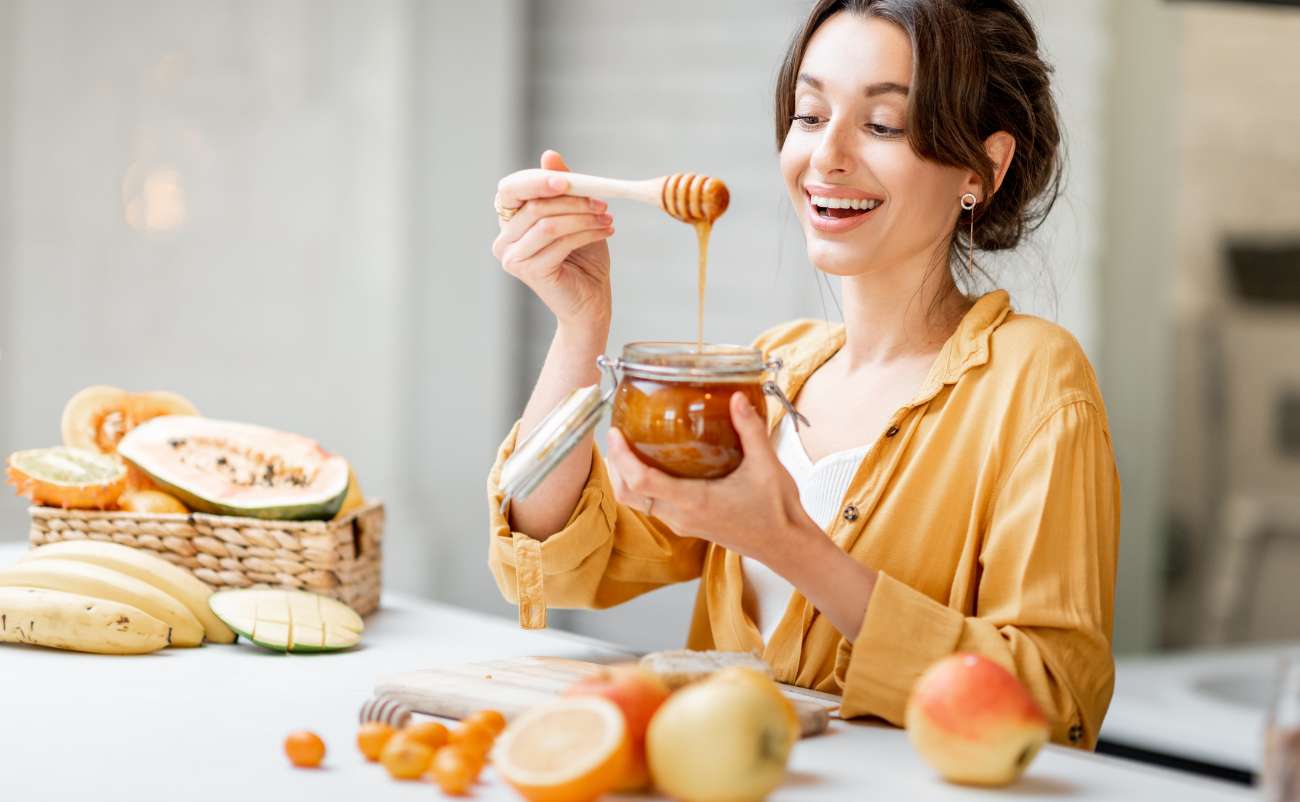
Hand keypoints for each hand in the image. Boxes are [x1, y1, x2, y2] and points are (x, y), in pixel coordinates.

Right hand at [492, 150, 614, 329]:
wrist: (591, 301)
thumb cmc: (583, 258)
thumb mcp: (575, 215)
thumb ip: (562, 187)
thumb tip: (549, 155)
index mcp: (510, 220)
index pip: (511, 188)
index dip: (537, 180)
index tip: (570, 180)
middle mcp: (503, 239)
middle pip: (533, 205)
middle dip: (571, 199)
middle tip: (601, 202)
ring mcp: (512, 257)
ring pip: (547, 223)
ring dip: (582, 217)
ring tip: (607, 218)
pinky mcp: (529, 271)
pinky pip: (557, 241)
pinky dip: (585, 233)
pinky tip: (605, 232)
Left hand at [604, 391, 815, 564]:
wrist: (785, 546)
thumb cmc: (776, 512)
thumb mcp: (766, 464)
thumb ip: (750, 428)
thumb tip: (736, 397)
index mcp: (694, 502)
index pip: (641, 481)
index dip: (622, 457)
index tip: (616, 433)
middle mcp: (681, 516)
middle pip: (628, 493)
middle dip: (616, 464)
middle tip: (616, 434)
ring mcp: (682, 523)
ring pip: (637, 501)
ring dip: (626, 475)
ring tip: (628, 444)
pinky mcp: (687, 524)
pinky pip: (651, 505)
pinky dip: (642, 484)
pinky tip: (653, 461)